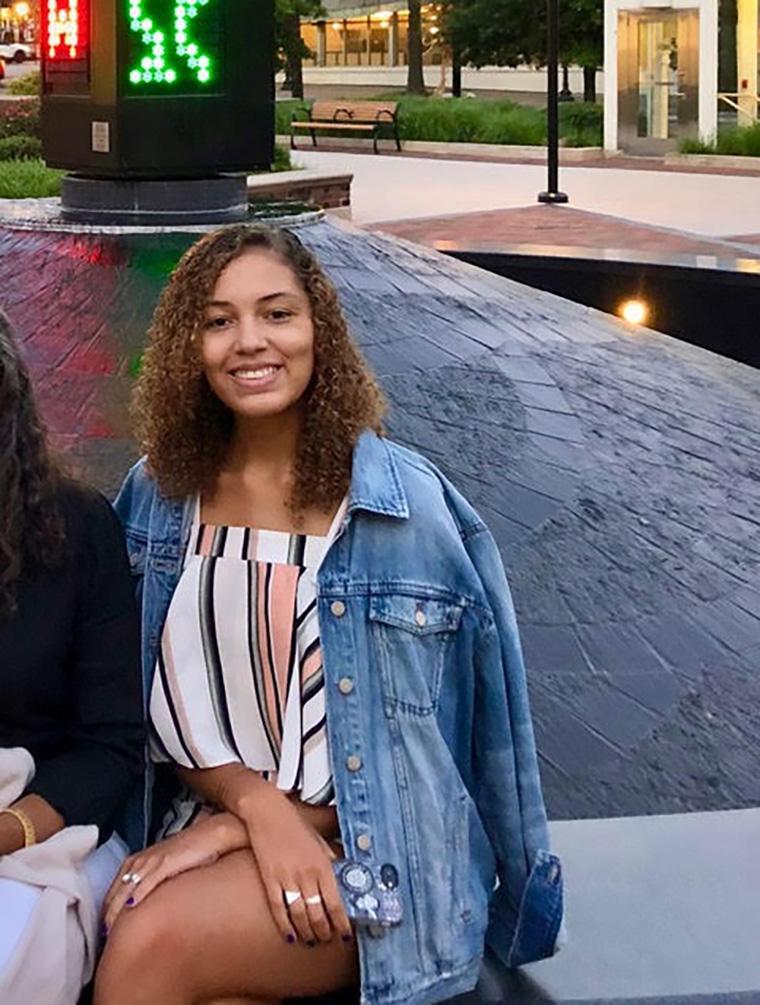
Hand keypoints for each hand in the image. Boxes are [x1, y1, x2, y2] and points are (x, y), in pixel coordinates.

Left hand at [102, 815, 229, 930]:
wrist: (212, 834)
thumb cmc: (191, 852)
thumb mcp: (167, 868)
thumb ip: (153, 883)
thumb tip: (145, 906)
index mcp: (138, 861)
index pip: (114, 890)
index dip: (107, 910)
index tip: (104, 930)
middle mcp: (141, 861)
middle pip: (116, 892)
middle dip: (107, 915)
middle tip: (104, 938)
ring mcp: (152, 861)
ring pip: (127, 888)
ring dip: (117, 910)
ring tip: (112, 931)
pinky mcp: (166, 862)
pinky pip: (147, 881)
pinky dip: (138, 894)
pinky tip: (132, 908)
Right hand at [239, 785, 351, 946]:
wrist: (268, 812)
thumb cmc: (295, 823)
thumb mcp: (320, 840)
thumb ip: (332, 859)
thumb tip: (343, 874)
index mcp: (323, 865)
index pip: (336, 903)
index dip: (341, 923)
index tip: (345, 934)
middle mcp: (306, 874)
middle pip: (318, 914)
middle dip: (324, 932)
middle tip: (327, 939)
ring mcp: (287, 878)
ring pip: (299, 916)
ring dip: (307, 933)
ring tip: (312, 940)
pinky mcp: (269, 879)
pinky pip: (278, 909)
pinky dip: (284, 926)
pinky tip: (290, 935)